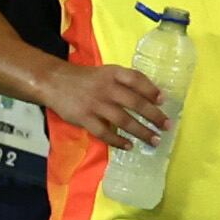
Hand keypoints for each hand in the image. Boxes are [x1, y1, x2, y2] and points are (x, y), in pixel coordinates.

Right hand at [40, 61, 168, 151]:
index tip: (163, 100)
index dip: (151, 90)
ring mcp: (95, 104)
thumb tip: (153, 97)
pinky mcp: (84, 118)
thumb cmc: (86, 79)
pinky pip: (104, 132)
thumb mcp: (107, 72)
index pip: (137, 79)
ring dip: (142, 132)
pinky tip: (129, 146)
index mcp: (113, 74)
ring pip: (124, 120)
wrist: (53, 81)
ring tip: (154, 140)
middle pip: (135, 103)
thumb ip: (126, 81)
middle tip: (167, 126)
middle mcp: (106, 88)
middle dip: (154, 116)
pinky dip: (118, 141)